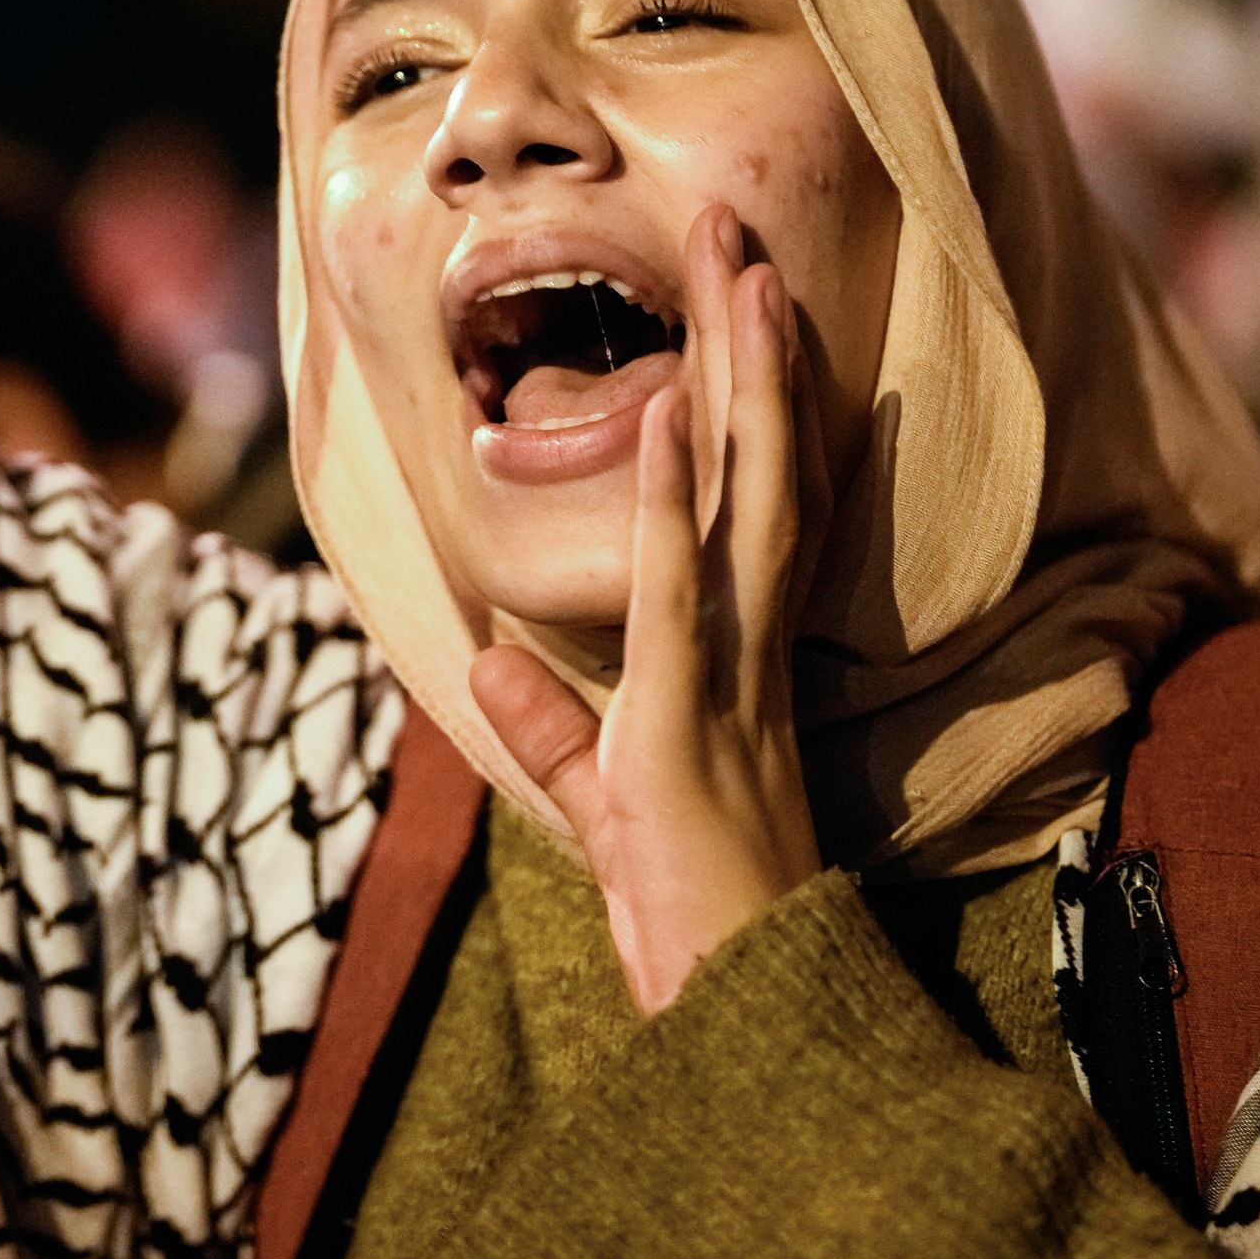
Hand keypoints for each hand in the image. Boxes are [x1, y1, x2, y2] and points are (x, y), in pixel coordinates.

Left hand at [469, 211, 824, 1012]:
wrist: (743, 1019)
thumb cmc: (688, 925)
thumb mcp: (598, 807)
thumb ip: (550, 732)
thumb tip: (491, 665)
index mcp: (738, 662)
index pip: (756, 507)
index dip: (756, 406)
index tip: (746, 311)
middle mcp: (752, 649)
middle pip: (768, 468)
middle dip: (756, 350)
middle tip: (745, 239)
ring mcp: (728, 674)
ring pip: (745, 497)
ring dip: (737, 379)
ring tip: (736, 272)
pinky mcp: (684, 715)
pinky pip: (678, 585)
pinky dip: (672, 495)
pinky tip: (667, 411)